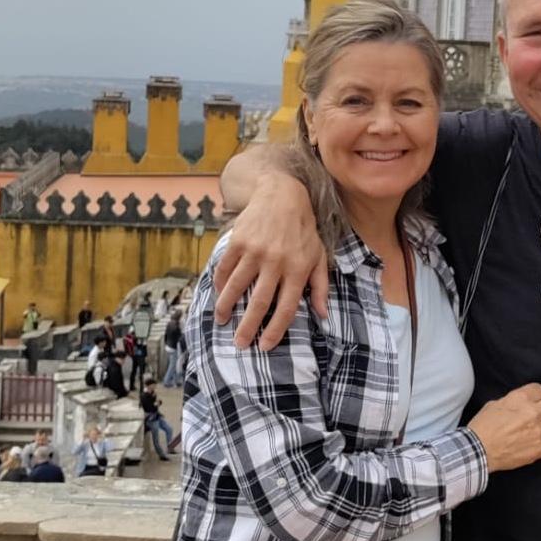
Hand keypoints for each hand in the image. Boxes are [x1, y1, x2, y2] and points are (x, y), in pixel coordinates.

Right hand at [213, 172, 329, 349]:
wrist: (282, 194)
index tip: (265, 346)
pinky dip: (220, 283)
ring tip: (221, 321)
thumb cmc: (303, 230)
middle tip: (239, 344)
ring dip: (227, 307)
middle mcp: (277, 262)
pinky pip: (226, 268)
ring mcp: (256, 251)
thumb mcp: (319, 256)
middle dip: (248, 327)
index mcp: (298, 269)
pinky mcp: (239, 241)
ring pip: (237, 286)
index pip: (286, 307)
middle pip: (259, 302)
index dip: (275, 330)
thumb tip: (322, 315)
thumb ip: (320, 286)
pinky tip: (218, 294)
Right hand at [467, 383, 540, 472]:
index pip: (540, 390)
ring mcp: (536, 432)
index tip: (534, 400)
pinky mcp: (537, 450)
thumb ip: (511, 402)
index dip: (536, 396)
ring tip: (530, 434)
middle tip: (535, 416)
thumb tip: (518, 405)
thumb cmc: (481, 427)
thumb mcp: (493, 405)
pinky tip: (533, 446)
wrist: (477, 450)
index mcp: (520, 399)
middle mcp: (532, 413)